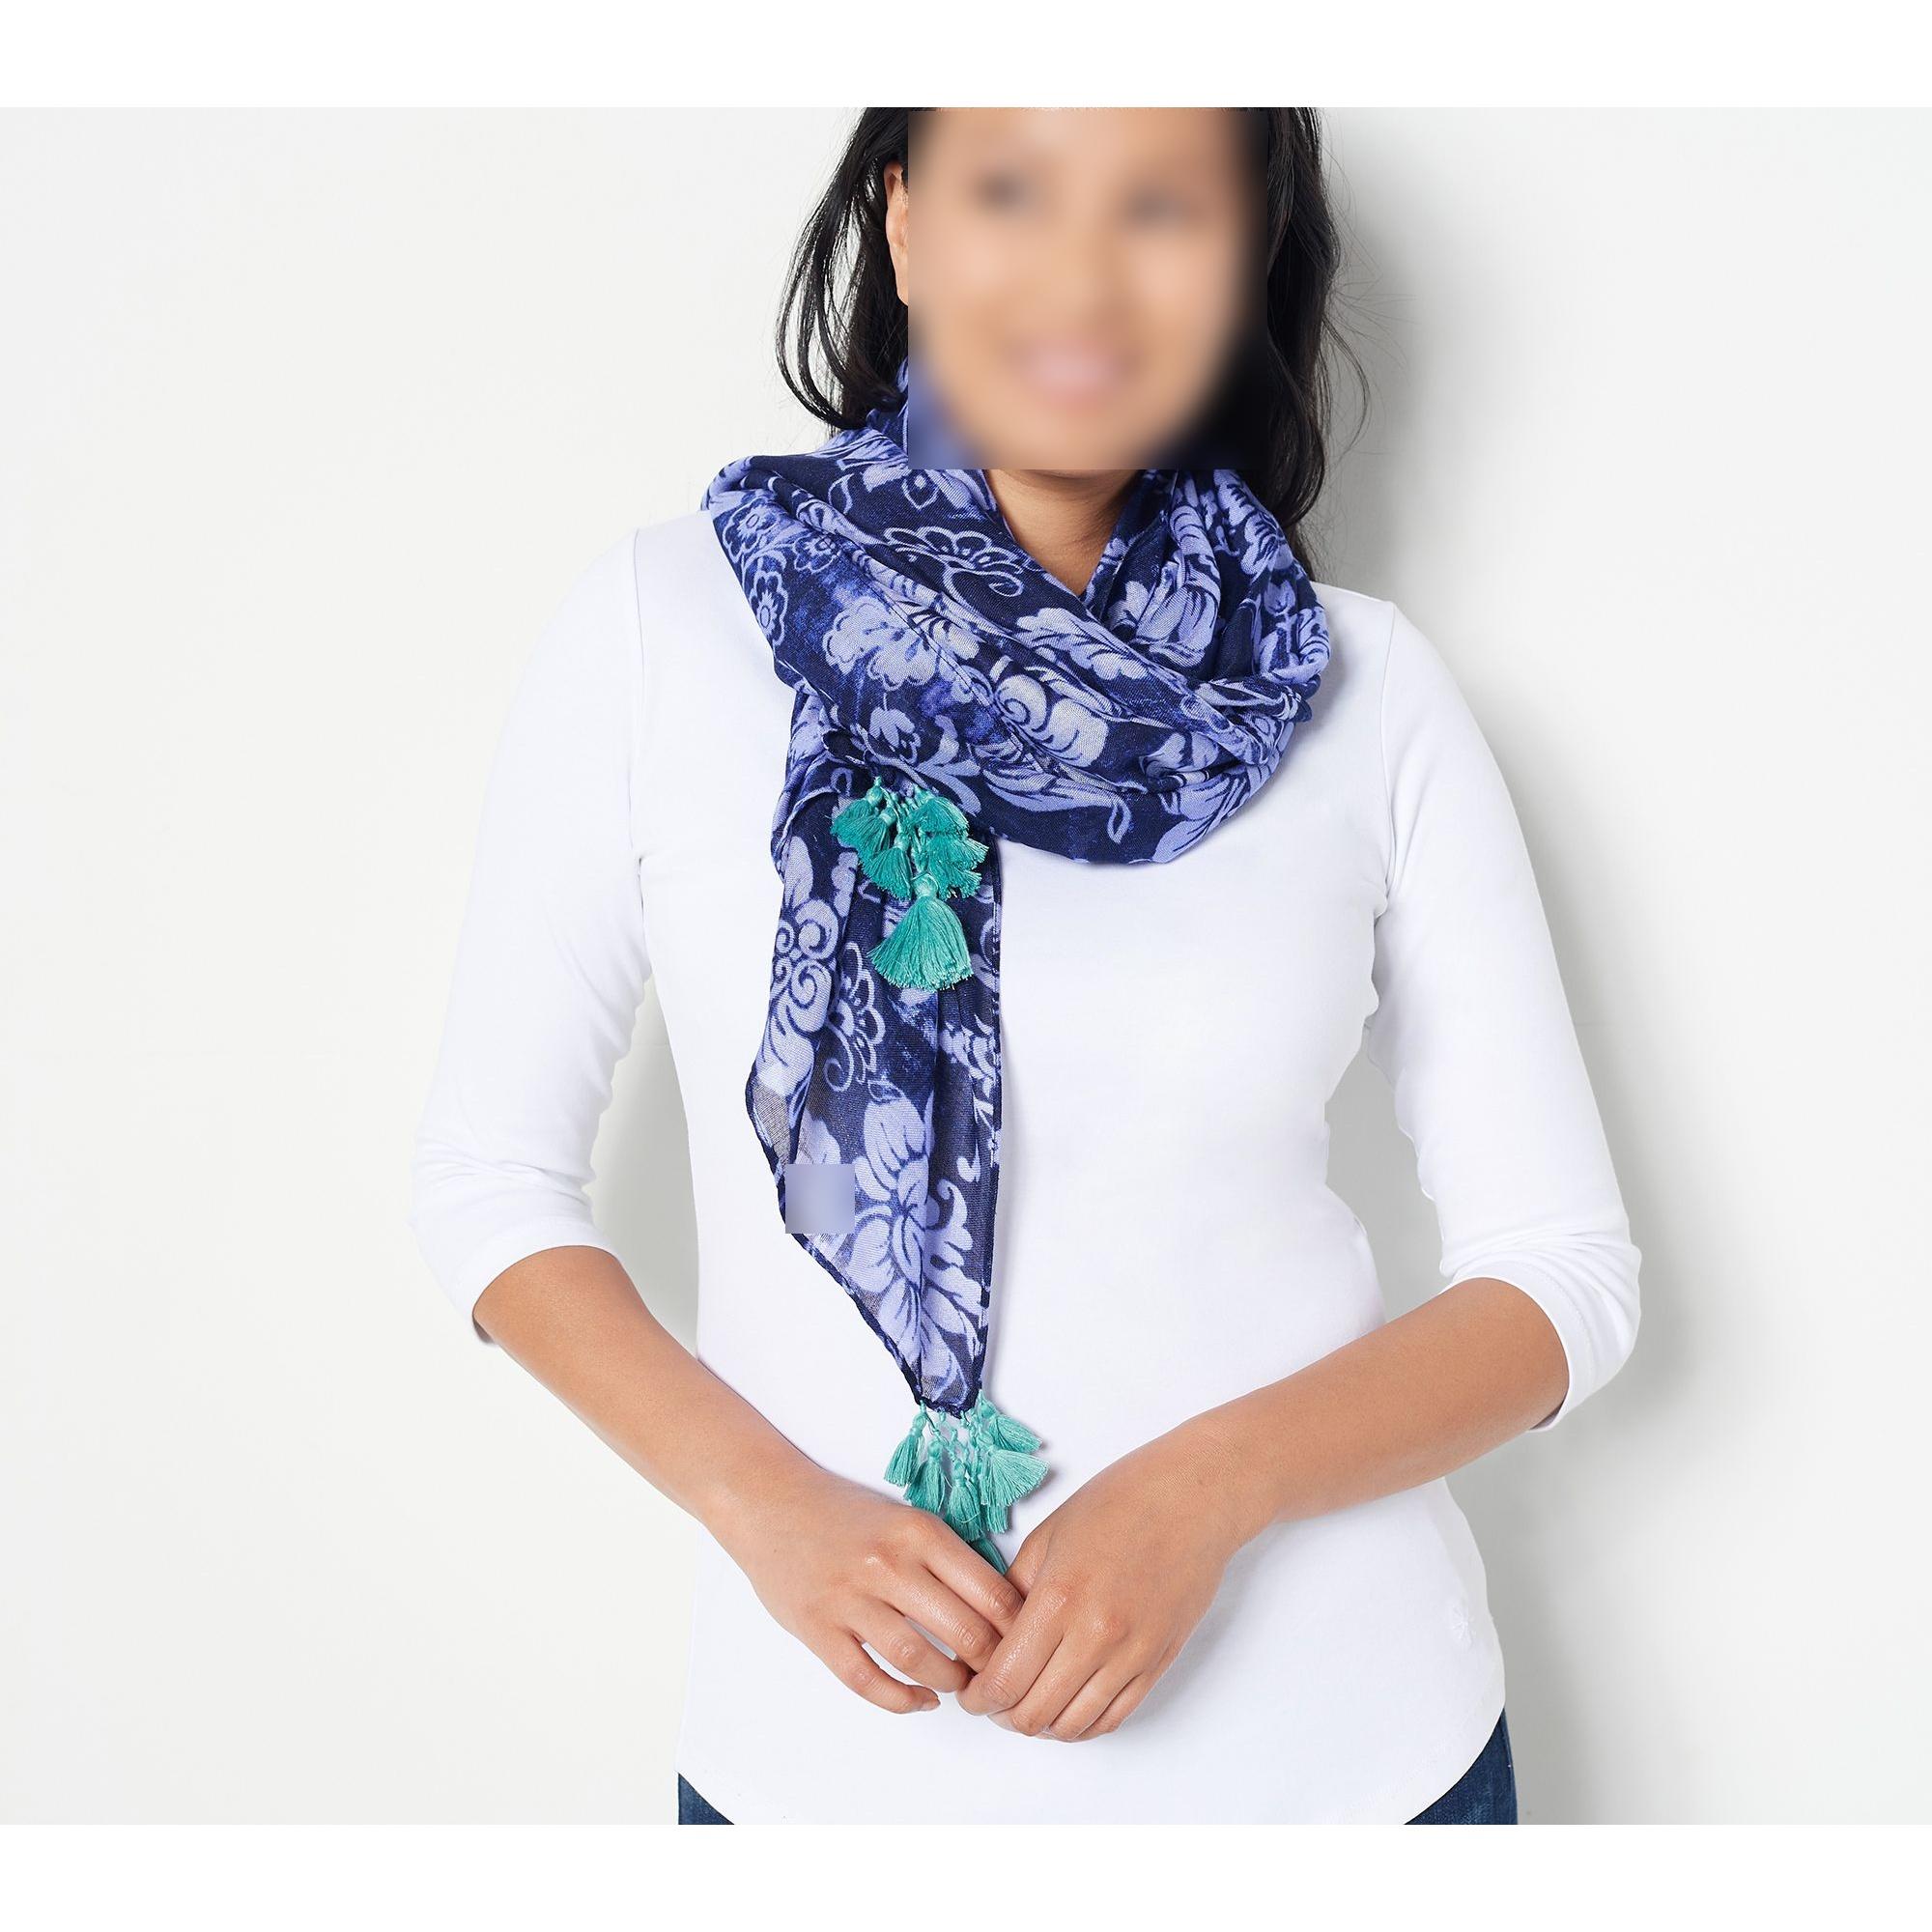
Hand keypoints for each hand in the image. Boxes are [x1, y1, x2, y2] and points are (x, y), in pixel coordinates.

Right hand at [713, 1460, 1022, 1715]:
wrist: (771, 1503)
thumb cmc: (847, 1514)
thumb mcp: (907, 1519)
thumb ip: (947, 1558)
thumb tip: (1002, 1611)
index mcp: (921, 1532)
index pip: (992, 1593)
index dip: (1018, 1630)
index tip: (1025, 1646)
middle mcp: (889, 1563)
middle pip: (965, 1631)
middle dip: (990, 1666)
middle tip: (997, 1677)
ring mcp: (851, 1598)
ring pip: (918, 1659)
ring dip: (949, 1683)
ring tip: (959, 1687)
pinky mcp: (818, 1627)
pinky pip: (866, 1680)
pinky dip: (900, 1700)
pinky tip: (920, 1699)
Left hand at [956, 1422, 1252, 1740]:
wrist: (1192, 1499)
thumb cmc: (1119, 1503)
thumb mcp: (1047, 1537)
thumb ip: (1012, 1593)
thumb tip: (984, 1639)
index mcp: (1059, 1599)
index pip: (1004, 1680)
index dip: (977, 1698)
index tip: (969, 1693)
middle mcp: (1096, 1635)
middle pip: (1034, 1713)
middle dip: (1003, 1714)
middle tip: (993, 1700)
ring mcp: (1132, 1654)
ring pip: (1074, 1725)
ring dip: (1042, 1725)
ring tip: (1028, 1704)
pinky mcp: (1158, 1662)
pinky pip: (1114, 1718)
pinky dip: (1083, 1724)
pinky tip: (1067, 1708)